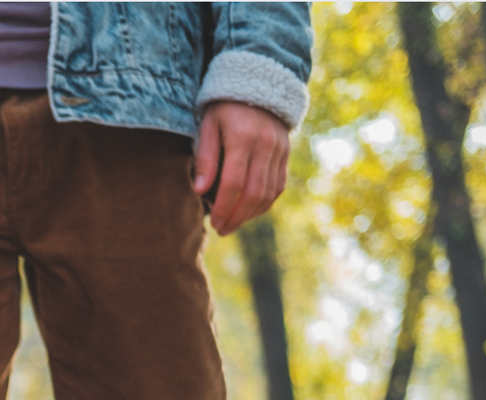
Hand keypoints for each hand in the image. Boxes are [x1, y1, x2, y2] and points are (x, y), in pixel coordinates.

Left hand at [193, 101, 290, 235]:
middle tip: (222, 230)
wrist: (258, 84)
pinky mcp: (285, 153)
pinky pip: (278, 185)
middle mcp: (265, 145)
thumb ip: (206, 157)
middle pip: (254, 192)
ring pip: (269, 192)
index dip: (224, 207)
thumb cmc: (223, 108)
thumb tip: (200, 191)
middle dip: (237, 216)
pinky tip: (249, 212)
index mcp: (243, 138)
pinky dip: (264, 203)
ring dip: (251, 214)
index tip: (213, 222)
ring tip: (232, 224)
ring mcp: (279, 150)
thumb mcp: (208, 125)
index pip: (234, 183)